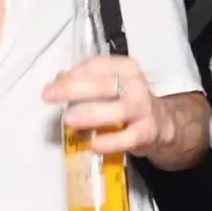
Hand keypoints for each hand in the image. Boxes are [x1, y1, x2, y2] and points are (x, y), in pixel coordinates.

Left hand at [43, 55, 163, 155]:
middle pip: (104, 84)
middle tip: (50, 96)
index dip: (72, 74)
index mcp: (125, 68)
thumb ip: (84, 82)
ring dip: (91, 114)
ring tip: (68, 120)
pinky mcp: (147, 132)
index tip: (53, 85)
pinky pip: (128, 137)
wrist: (161, 124)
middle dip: (74, 89)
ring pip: (117, 110)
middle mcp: (136, 85)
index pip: (96, 66)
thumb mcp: (109, 86)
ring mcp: (143, 109)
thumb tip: (58, 79)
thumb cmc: (126, 102)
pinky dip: (111, 141)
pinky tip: (94, 144)